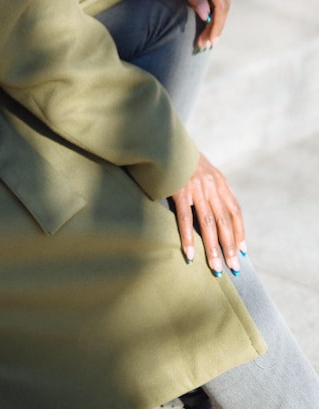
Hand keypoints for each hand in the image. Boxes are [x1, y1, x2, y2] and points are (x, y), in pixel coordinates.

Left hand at [157, 0, 230, 48]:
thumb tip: (206, 15)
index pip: (221, 5)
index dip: (217, 25)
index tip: (208, 41)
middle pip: (225, 4)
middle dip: (217, 25)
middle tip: (206, 44)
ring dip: (217, 17)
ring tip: (206, 36)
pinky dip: (215, 6)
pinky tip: (207, 17)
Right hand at [170, 152, 245, 274]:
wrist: (165, 140)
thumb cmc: (182, 159)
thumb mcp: (203, 170)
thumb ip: (212, 188)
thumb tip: (218, 213)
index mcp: (220, 182)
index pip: (235, 212)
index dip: (240, 233)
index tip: (243, 252)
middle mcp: (212, 186)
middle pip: (225, 222)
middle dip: (230, 247)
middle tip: (234, 267)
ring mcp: (196, 188)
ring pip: (208, 224)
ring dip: (213, 248)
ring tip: (216, 268)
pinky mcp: (179, 191)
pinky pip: (185, 219)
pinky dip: (188, 238)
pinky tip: (190, 254)